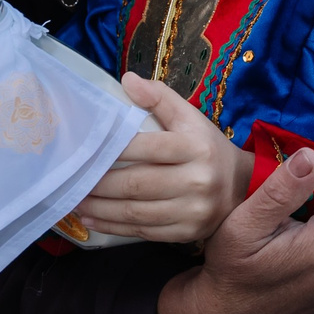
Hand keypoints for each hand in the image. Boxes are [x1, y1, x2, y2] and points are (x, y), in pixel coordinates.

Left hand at [69, 73, 245, 242]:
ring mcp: (192, 211)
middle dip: (99, 184)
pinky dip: (113, 227)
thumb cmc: (206, 148)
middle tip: (73, 180)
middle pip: (137, 184)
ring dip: (100, 209)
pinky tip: (92, 219)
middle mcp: (197, 180)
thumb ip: (159, 97)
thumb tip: (127, 80)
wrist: (240, 188)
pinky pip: (142, 232)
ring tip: (75, 200)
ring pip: (135, 212)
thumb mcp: (190, 117)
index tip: (87, 150)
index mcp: (196, 147)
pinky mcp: (186, 233)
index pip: (148, 147)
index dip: (114, 150)